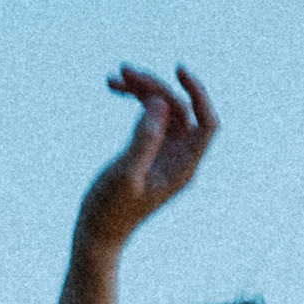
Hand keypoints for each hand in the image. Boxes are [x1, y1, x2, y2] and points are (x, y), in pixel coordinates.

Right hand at [74, 64, 218, 255]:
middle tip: (124, 71)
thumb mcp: (126, 174)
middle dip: (154, 86)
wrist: (97, 233)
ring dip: (142, 88)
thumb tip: (161, 103)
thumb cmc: (110, 211)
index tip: (178, 70)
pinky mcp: (149, 148)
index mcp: (183, 168)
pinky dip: (134, 99)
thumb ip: (144, 139)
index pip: (207, 124)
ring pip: (163, 108)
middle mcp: (180, 158)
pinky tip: (113, 87)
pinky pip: (148, 114)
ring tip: (115, 76)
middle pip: (179, 109)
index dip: (198, 94)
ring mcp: (165, 152)